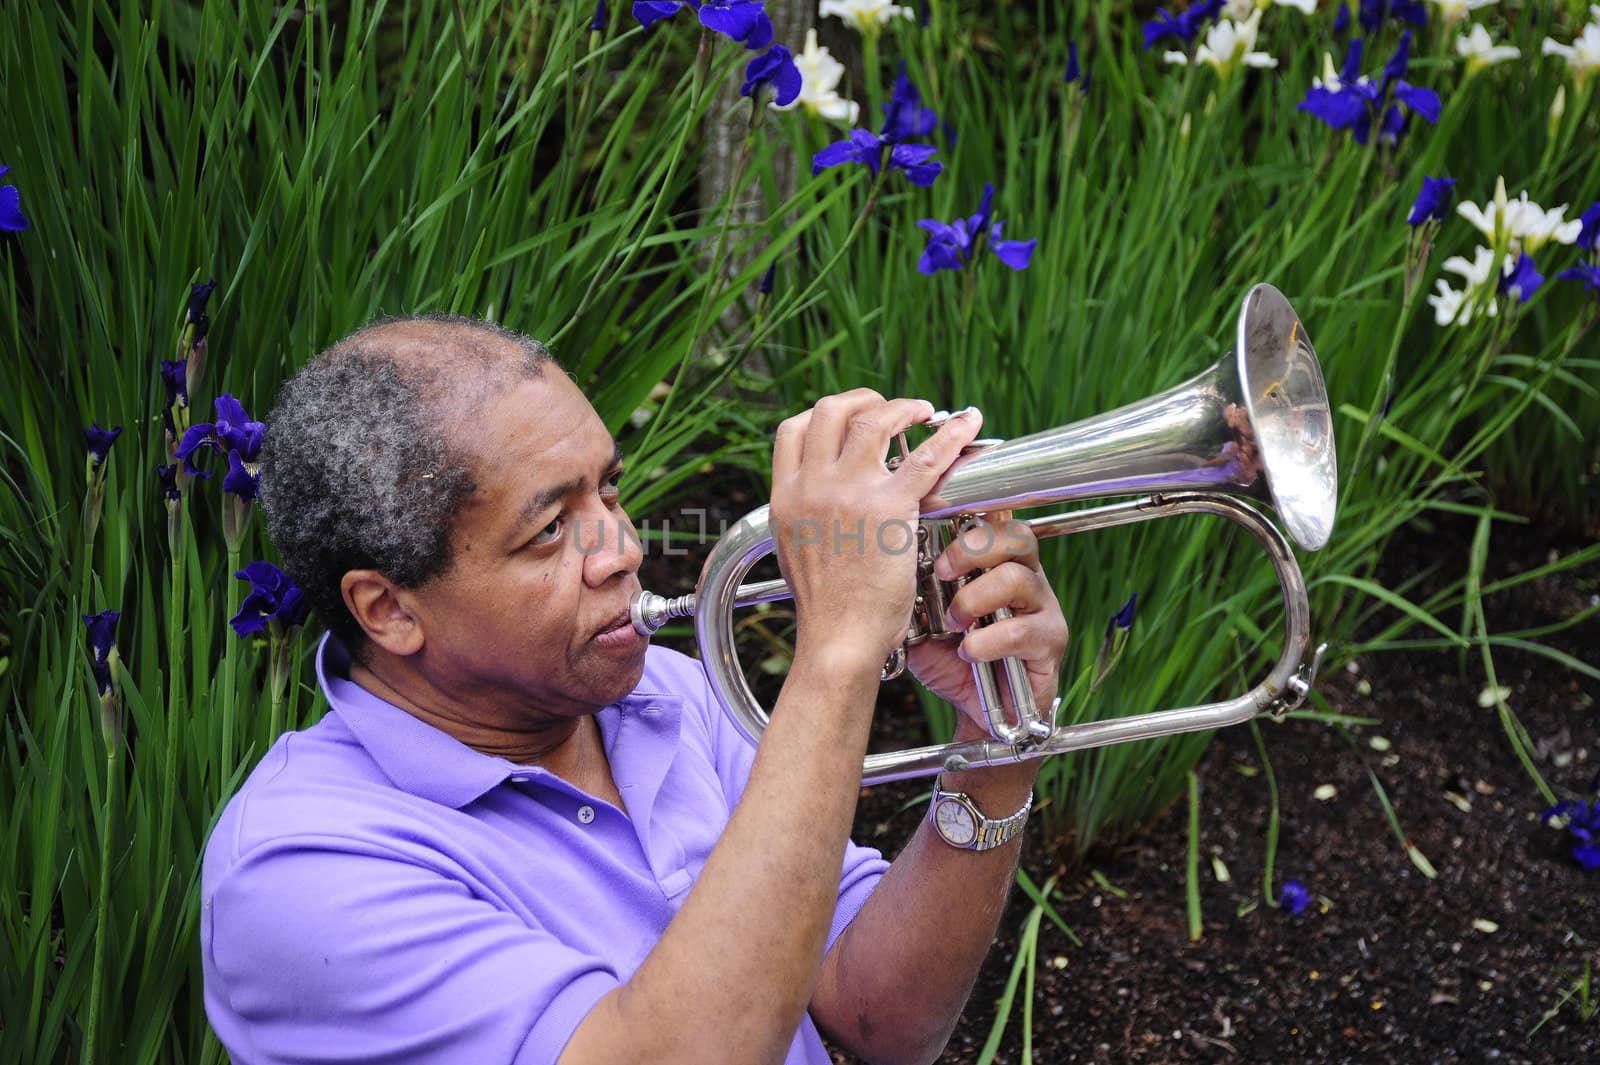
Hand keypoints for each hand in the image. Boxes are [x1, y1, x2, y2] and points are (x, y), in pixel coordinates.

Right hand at [770, 390, 981, 668]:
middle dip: (863, 400)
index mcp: (785, 496)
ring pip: (875, 419)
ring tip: (925, 412)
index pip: (793, 429)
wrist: (838, 639)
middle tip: (889, 410)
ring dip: (903, 407)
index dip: (823, 415)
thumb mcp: (794, 549)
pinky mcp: (889, 508)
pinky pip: (925, 456)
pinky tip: (967, 423)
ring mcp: (848, 493)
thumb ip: (804, 514)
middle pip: (831, 411)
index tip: (848, 418)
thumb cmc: (825, 607)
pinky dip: (951, 433)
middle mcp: (811, 486)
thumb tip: (818, 498)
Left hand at [905, 513, 1068, 740]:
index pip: (994, 519)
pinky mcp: (1050, 641)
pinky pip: (1021, 630)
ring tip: (954, 624)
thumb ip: (913, 590)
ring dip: (974, 600)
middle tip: (940, 571)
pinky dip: (986, 642)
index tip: (930, 523)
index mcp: (997, 563)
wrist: (976, 710)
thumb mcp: (922, 619)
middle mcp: (1025, 577)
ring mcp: (1042, 607)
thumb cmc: (952, 659)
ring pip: (1017, 579)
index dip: (968, 515)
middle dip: (971, 549)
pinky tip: (968, 652)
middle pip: (1016, 536)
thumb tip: (889, 562)